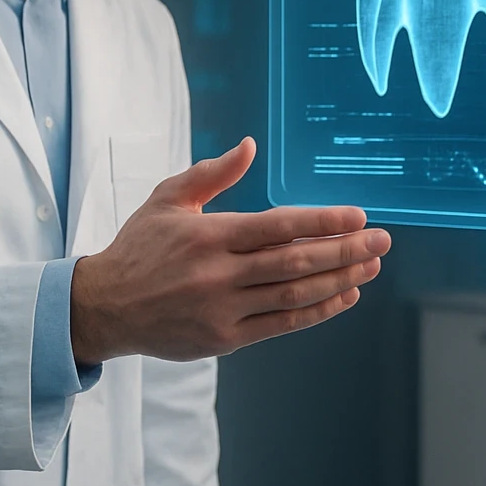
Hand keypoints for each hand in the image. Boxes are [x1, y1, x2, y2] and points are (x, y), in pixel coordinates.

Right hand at [69, 137, 390, 363]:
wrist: (103, 307)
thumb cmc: (138, 247)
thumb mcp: (167, 199)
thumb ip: (212, 173)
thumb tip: (250, 146)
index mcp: (209, 235)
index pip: (278, 227)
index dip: (323, 221)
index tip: (358, 216)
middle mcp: (219, 274)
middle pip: (296, 262)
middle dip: (345, 250)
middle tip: (382, 241)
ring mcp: (223, 309)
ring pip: (295, 295)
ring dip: (339, 280)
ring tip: (370, 265)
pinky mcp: (224, 339)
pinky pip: (282, 324)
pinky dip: (317, 310)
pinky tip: (344, 295)